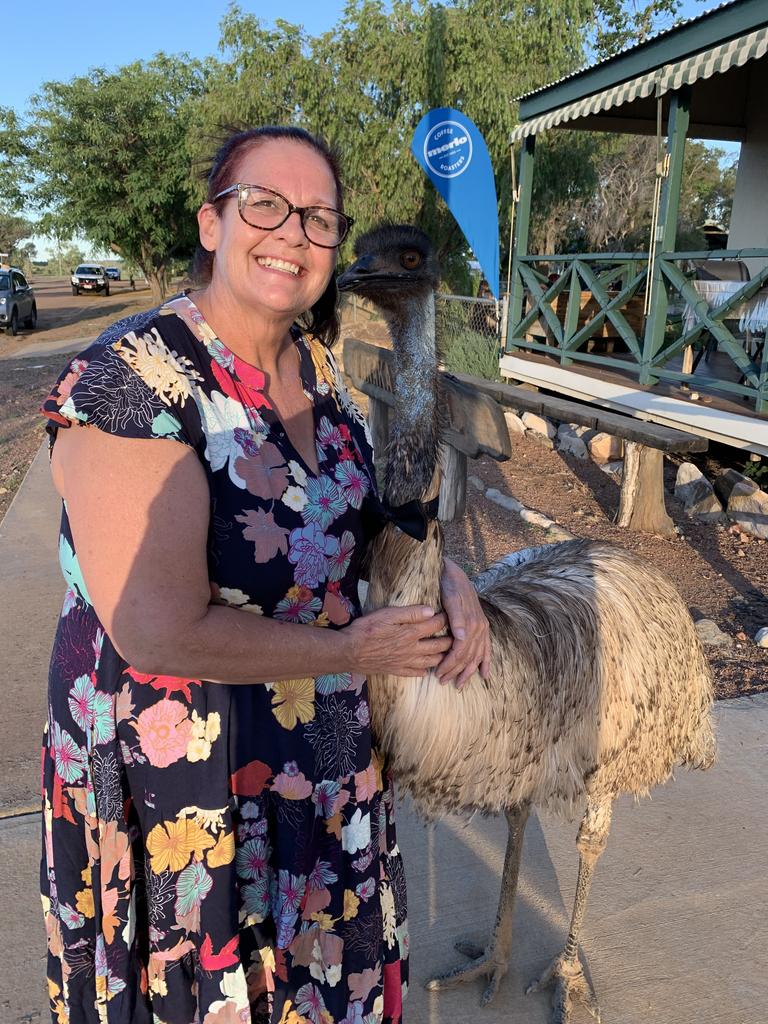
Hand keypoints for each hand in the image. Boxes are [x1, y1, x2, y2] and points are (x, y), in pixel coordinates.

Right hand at [343, 605, 450, 677]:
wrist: (349, 652)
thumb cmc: (366, 629)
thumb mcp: (387, 615)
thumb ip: (410, 613)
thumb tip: (431, 610)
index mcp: (410, 633)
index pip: (436, 625)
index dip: (445, 618)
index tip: (449, 613)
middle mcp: (412, 649)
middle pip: (440, 646)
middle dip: (451, 639)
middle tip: (455, 634)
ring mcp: (406, 662)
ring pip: (432, 661)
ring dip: (442, 656)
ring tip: (446, 650)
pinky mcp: (398, 670)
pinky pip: (418, 673)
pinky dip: (426, 669)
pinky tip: (427, 666)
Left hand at [437, 557, 490, 689]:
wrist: (456, 573)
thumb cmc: (450, 586)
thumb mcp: (450, 598)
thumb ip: (457, 619)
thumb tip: (461, 638)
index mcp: (471, 623)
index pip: (459, 651)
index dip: (449, 664)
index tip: (438, 674)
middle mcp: (479, 628)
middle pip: (467, 657)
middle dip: (455, 671)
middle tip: (443, 681)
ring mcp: (483, 628)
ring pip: (477, 656)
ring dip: (468, 671)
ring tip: (459, 684)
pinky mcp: (483, 626)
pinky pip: (487, 648)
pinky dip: (486, 662)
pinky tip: (484, 674)